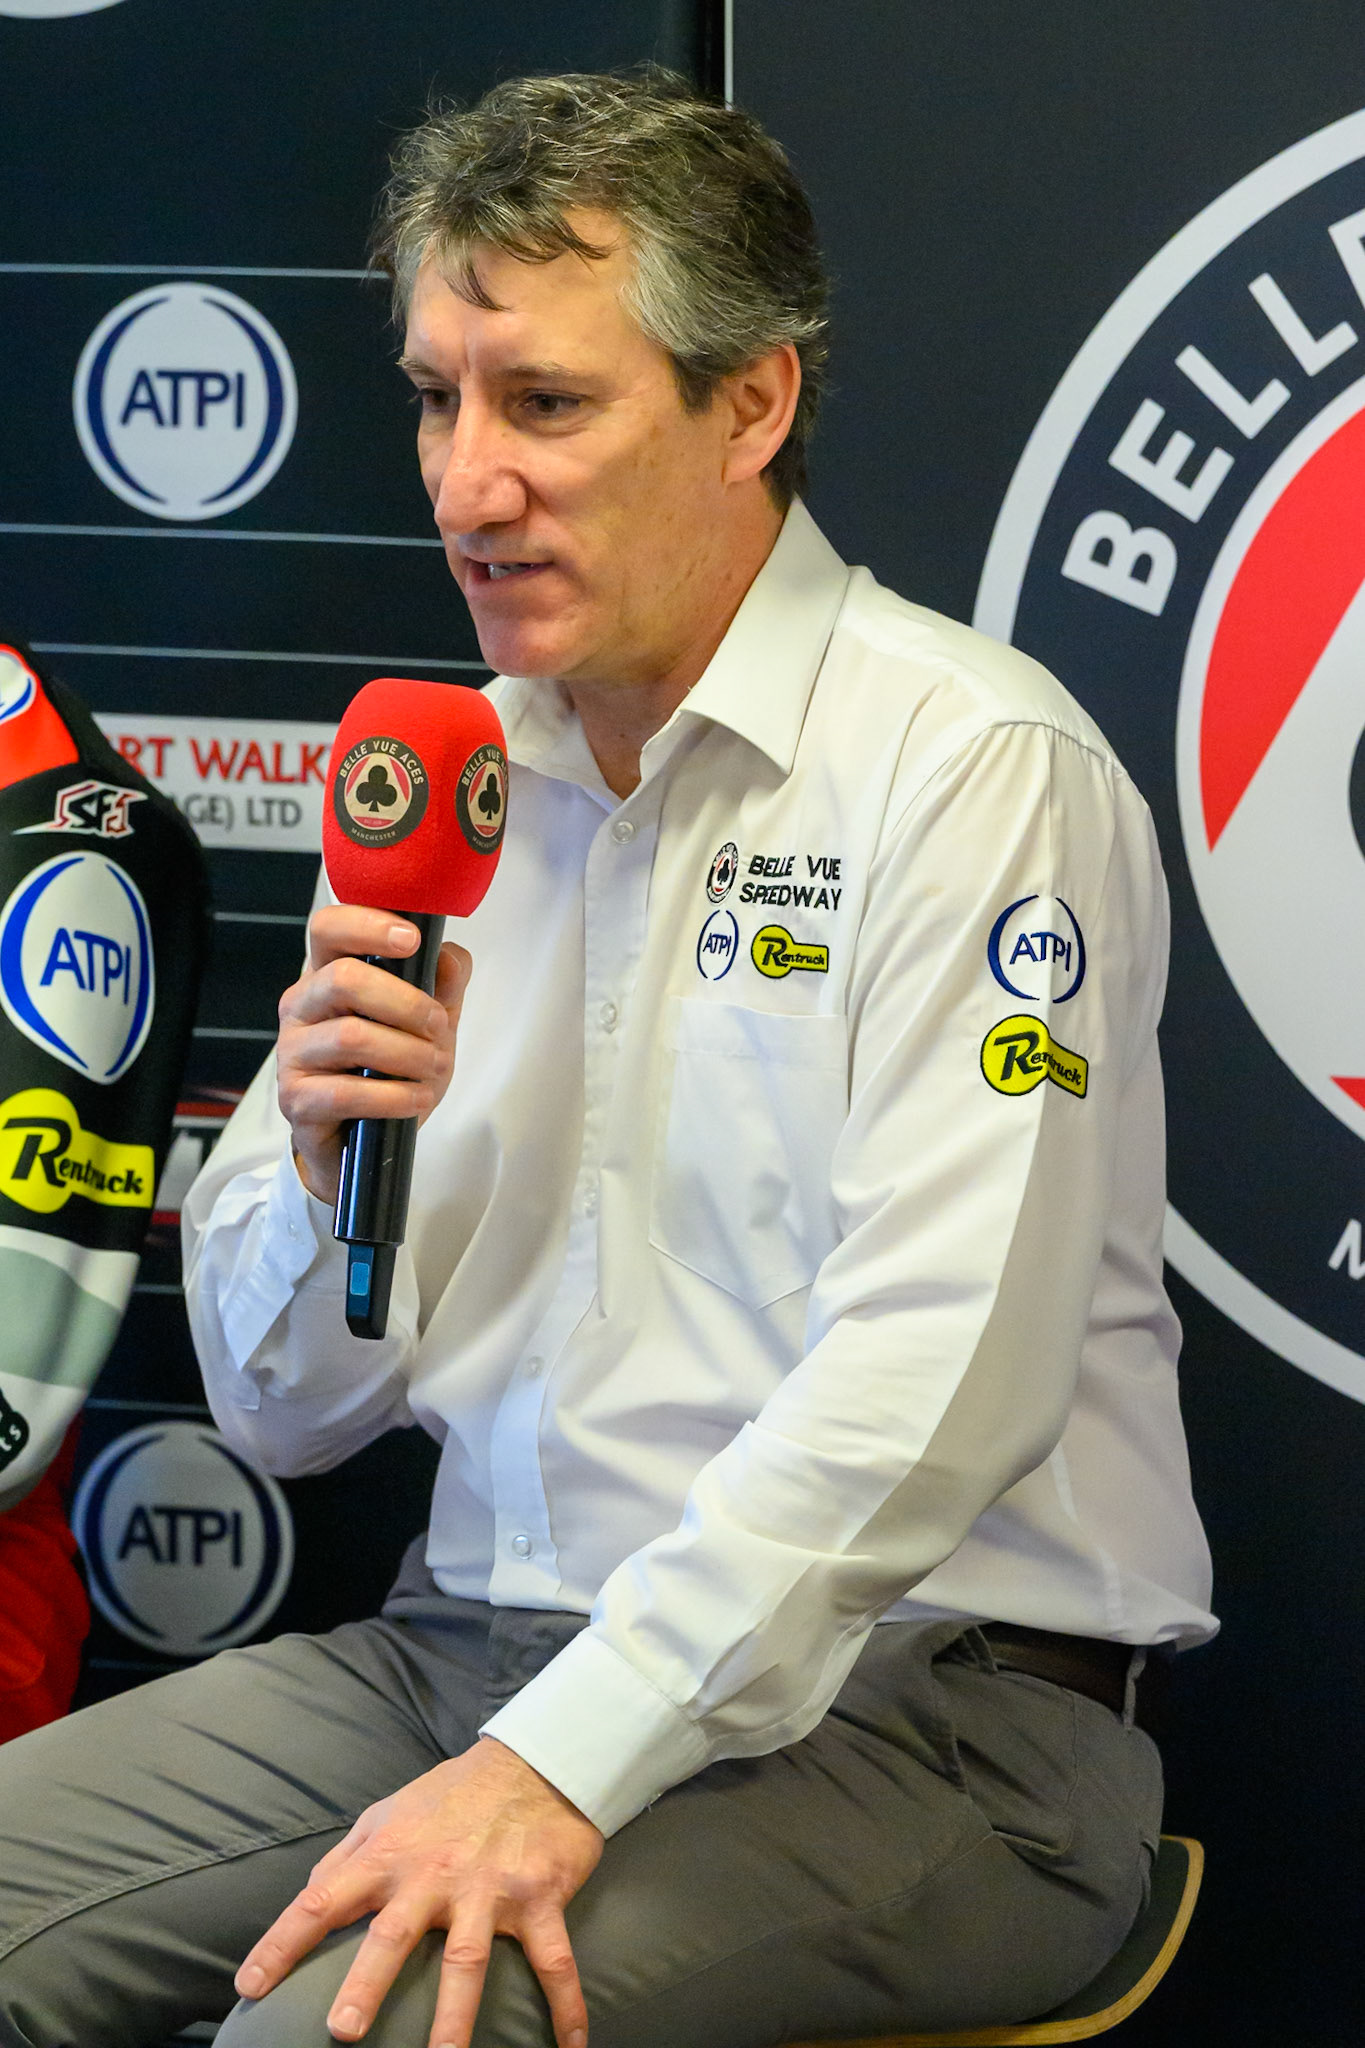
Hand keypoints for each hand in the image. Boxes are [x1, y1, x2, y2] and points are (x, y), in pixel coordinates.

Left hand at [234, 1738, 603, 2047]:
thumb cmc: (453, 1794)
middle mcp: (436, 1873)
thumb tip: (309, 1893)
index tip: (249, 1983)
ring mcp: (490, 1889)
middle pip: (395, 1934)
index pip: (323, 1897)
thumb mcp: (389, 1811)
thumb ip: (348, 1855)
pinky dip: (566, 2006)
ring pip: (469, 1961)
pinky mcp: (539, 1898)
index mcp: (391, 1854)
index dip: (283, 1941)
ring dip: (455, 2017)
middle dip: (368, 1983)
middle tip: (343, 2030)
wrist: (536, 1760)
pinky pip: (554, 1961)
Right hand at [276, 904, 471, 1203]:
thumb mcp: (428, 1024)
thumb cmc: (391, 1070)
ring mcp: (292, 1053)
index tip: (412, 940)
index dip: (368, 925)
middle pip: (342, 978)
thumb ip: (443, 985)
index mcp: (327, 974)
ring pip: (351, 1036)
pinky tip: (416, 1099)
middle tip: (438, 1026)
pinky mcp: (295, 1099)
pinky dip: (394, 1096)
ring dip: (408, 1053)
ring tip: (435, 1068)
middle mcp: (301, 1006)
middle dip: (405, 1002)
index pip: (328, 927)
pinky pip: (346, 1092)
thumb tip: (449, 954)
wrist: (365, 1142)